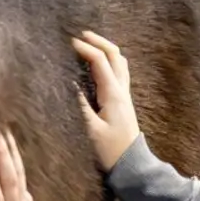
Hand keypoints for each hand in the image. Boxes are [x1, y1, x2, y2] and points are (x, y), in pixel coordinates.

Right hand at [73, 30, 140, 170]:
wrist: (131, 166)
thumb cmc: (110, 151)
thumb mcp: (90, 130)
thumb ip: (80, 105)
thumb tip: (69, 83)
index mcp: (113, 95)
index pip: (99, 61)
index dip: (84, 48)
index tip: (68, 42)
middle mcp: (122, 91)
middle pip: (115, 55)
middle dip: (98, 41)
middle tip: (81, 34)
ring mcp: (124, 96)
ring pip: (119, 63)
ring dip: (105, 50)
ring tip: (89, 44)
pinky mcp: (122, 103)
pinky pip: (118, 74)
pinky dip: (108, 62)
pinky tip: (97, 65)